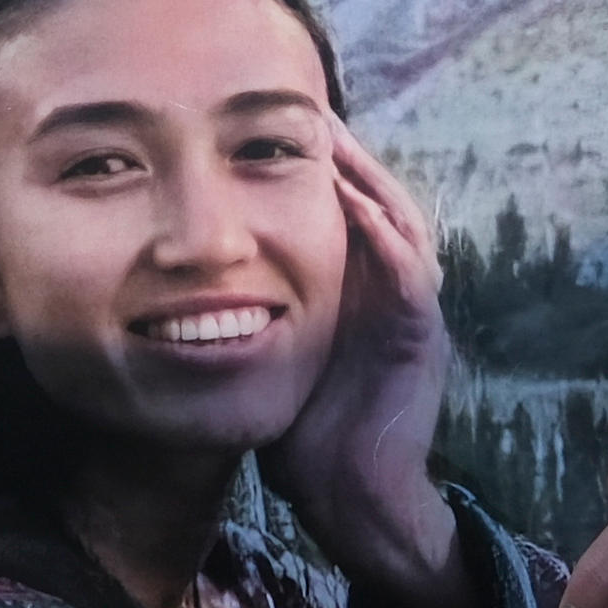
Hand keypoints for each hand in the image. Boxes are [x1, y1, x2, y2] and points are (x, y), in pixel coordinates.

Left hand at [261, 134, 460, 607]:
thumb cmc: (307, 437)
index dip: (323, 167)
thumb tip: (187, 288)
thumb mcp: (275, 357)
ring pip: (400, 223)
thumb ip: (255, 315)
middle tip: (309, 107)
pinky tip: (354, 200)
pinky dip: (383, 233)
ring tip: (331, 135)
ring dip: (367, 177)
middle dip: (346, 155)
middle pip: (378, 201)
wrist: (352, 500)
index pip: (349, 211)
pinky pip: (406, 272)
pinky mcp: (420, 338)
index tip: (279, 124)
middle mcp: (392, 293)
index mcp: (361, 293)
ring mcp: (411, 314)